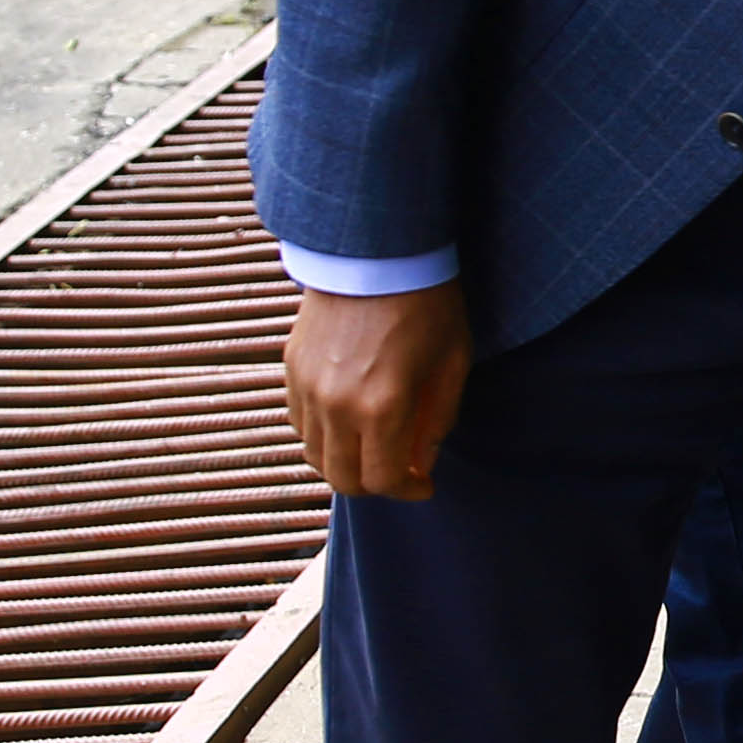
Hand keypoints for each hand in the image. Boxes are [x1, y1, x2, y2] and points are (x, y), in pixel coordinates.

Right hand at [283, 283, 471, 500]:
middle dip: (374, 485)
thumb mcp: (451, 363)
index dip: (406, 491)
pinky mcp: (291, 368)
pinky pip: (300, 422)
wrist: (378, 250)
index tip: (423, 484)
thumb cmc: (427, 303)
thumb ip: (438, 421)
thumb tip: (422, 462)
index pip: (381, 481)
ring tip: (373, 446)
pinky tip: (349, 419)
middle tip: (398, 471)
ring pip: (314, 454)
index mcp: (382, 406)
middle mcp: (336, 404)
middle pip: (342, 479)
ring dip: (345, 461)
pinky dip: (322, 433)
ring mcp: (308, 386)